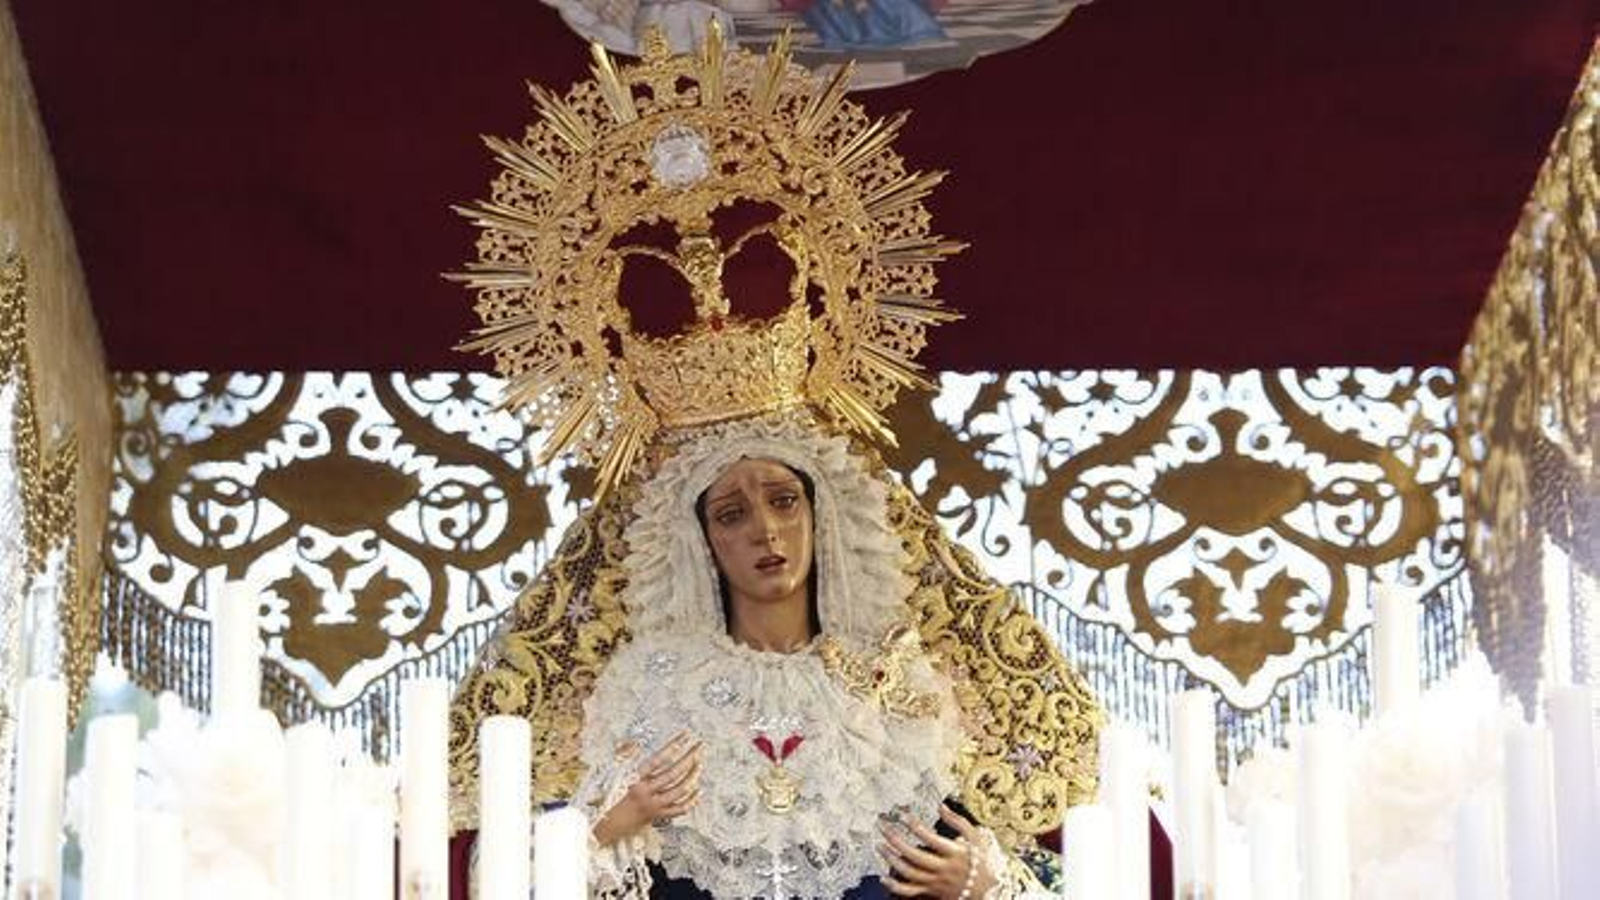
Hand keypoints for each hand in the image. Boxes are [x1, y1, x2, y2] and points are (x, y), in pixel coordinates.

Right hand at [592, 731, 703, 846]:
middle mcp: (646, 792)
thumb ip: (623, 756)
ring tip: (700, 764)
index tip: (685, 735)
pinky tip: (698, 790)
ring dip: (692, 776)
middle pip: (674, 773)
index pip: (659, 759)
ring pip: (679, 790)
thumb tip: (634, 742)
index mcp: (634, 779)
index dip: (674, 746)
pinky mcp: (657, 817)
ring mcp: (653, 806)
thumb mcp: (610, 774)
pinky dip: (691, 800)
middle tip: (700, 746)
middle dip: (690, 757)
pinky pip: (679, 809)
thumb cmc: (605, 798)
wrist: (602, 826)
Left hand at [879, 804, 997, 898]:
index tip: (903, 815)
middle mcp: (943, 869)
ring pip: (909, 873)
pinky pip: (909, 892)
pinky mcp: (930, 892)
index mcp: (954, 853)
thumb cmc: (980, 860)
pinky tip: (883, 877)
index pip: (931, 839)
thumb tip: (941, 806)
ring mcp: (936, 882)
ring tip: (880, 846)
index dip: (916, 826)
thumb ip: (958, 821)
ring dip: (892, 859)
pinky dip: (894, 886)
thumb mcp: (975, 838)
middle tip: (883, 828)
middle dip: (896, 841)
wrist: (986, 890)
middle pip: (915, 856)